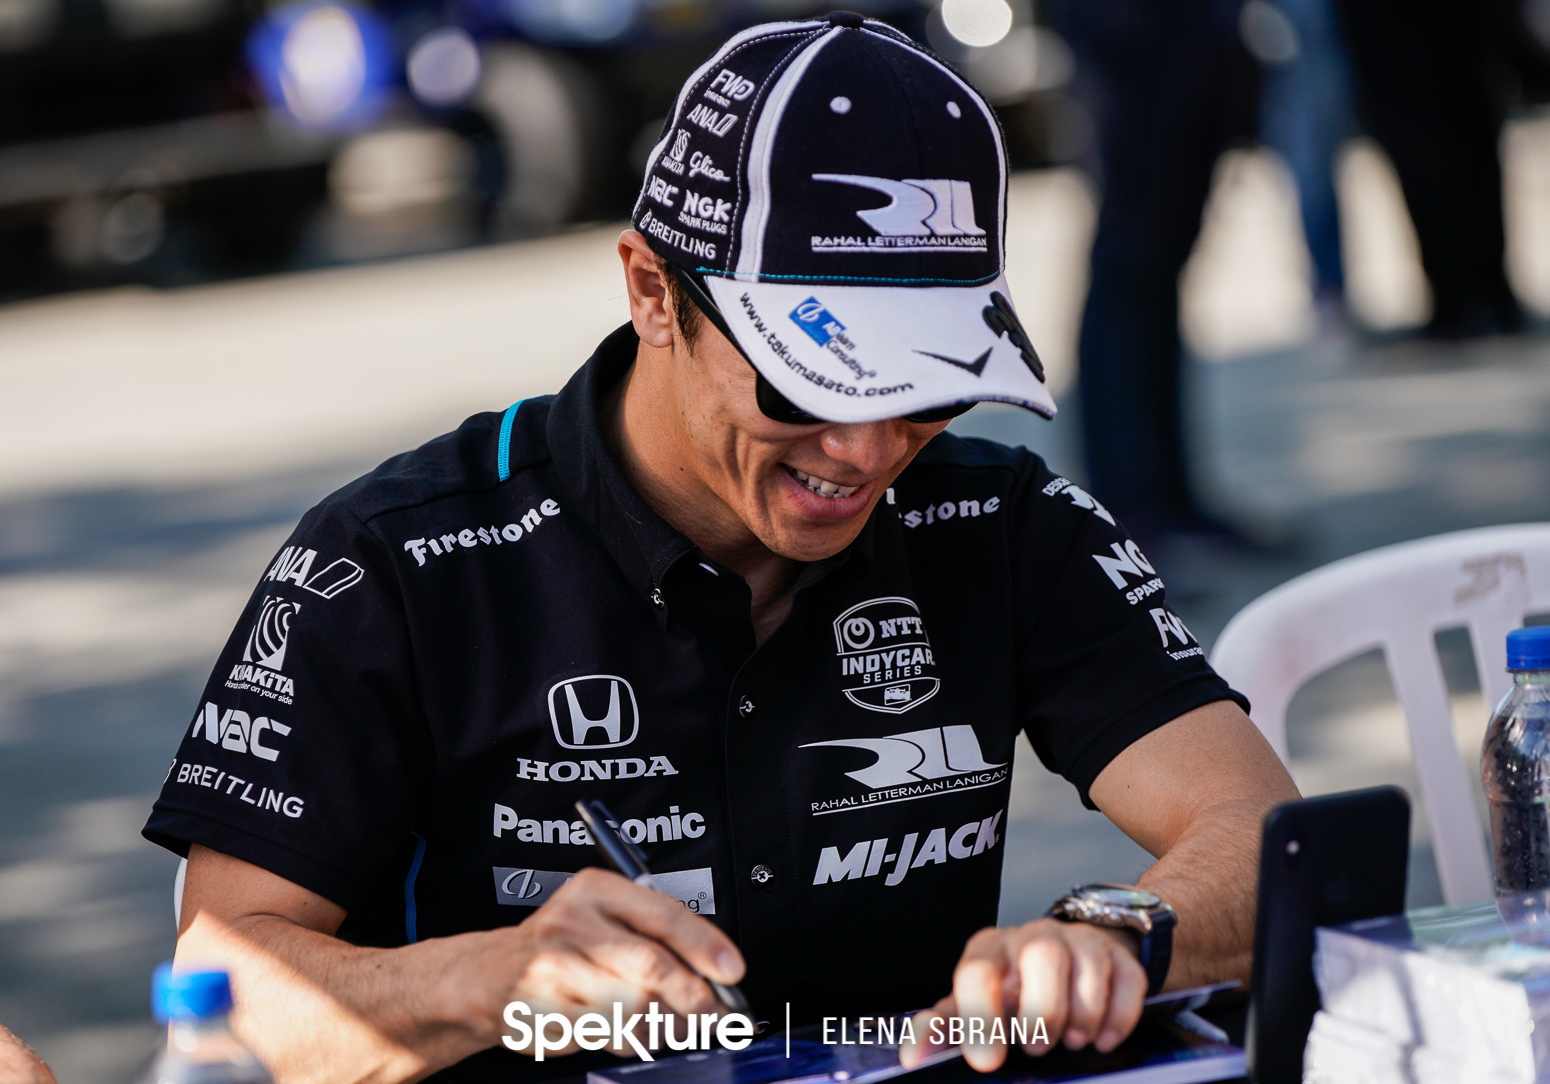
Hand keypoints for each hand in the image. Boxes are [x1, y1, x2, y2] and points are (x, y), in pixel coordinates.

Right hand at [487, 867, 744, 1057]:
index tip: (732, 971)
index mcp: (596, 889)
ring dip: (665, 1024)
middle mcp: (573, 921)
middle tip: (715, 1013)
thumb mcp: (604, 917)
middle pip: (652, 966)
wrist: (488, 976)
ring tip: (675, 1026)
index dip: (705, 946)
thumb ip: (654, 934)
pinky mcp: (546, 1009)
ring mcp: (555, 967)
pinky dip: (632, 1038)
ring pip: (634, 1006)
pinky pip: (607, 1032)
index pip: (664, 915)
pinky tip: (633, 1032)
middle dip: (693, 997)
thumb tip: (715, 968)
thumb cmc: (559, 945)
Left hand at [899, 918, 1146, 1072]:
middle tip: (1037, 1046)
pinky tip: (1103, 1039)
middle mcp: (1033, 937)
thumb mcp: (973, 1005)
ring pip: (1086, 968)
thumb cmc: (1011, 992)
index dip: (981, 1018)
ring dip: (1081, 1017)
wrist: (1065, 961)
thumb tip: (912, 1056)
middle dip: (1042, 1013)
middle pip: (1040, 959)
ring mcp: (1080, 942)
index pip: (978, 973)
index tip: (987, 1061)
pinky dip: (1118, 1018)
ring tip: (1071, 1041)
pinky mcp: (1120, 958)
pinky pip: (1128, 983)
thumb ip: (945, 1028)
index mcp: (989, 950)